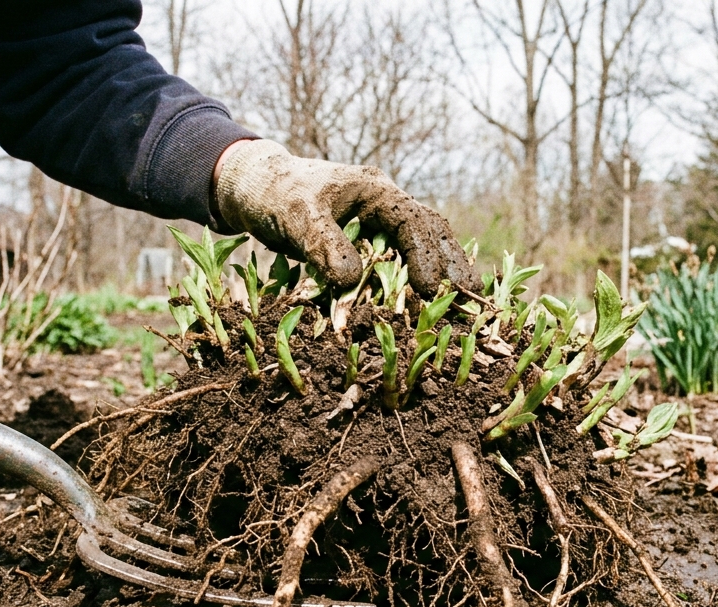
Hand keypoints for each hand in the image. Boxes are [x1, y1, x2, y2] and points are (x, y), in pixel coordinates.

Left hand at [213, 139, 477, 295]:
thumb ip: (323, 243)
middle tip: (466, 296)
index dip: (425, 255)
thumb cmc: (273, 193)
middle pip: (430, 232)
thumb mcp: (296, 214)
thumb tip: (350, 279)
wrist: (251, 189)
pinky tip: (423, 305)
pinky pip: (394, 263)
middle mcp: (384, 205)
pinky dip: (409, 283)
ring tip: (458, 303)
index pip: (414, 222)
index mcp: (375, 190)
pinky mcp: (364, 244)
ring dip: (438, 273)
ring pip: (419, 247)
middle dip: (450, 262)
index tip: (431, 288)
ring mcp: (376, 224)